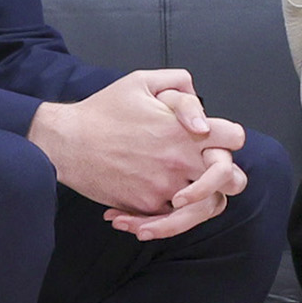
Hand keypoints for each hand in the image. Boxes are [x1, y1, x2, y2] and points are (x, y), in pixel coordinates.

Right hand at [31, 69, 244, 222]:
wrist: (66, 141)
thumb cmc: (101, 111)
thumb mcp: (142, 81)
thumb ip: (178, 83)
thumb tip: (201, 104)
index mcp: (184, 131)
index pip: (235, 138)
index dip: (230, 138)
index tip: (216, 141)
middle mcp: (180, 160)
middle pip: (233, 180)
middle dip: (228, 178)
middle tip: (213, 176)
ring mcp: (164, 186)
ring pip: (205, 209)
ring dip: (200, 205)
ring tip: (182, 198)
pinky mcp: (145, 205)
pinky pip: (171, 221)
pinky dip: (166, 219)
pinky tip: (149, 207)